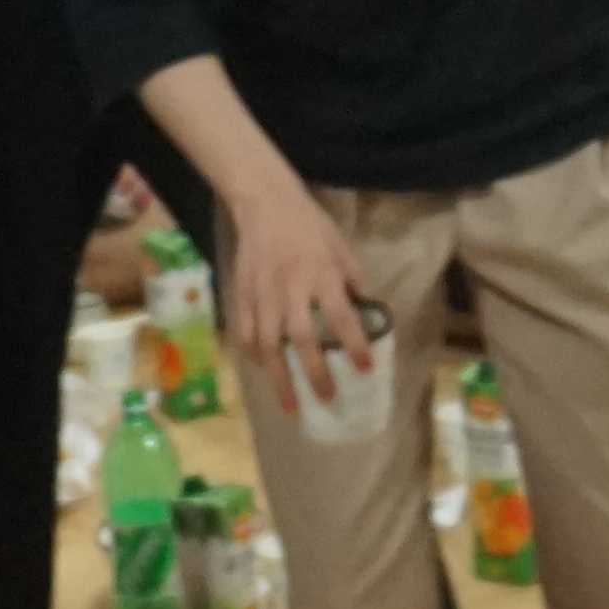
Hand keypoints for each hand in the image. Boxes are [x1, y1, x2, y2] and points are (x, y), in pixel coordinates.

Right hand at [227, 189, 379, 420]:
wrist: (265, 204)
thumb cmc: (310, 227)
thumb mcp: (342, 248)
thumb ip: (354, 282)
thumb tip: (366, 316)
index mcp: (321, 274)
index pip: (340, 315)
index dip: (354, 344)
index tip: (366, 368)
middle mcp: (290, 287)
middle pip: (301, 338)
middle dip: (315, 372)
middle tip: (328, 398)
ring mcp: (262, 293)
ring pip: (268, 343)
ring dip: (280, 378)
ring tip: (291, 405)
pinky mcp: (241, 294)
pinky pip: (246, 332)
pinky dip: (255, 356)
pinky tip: (266, 371)